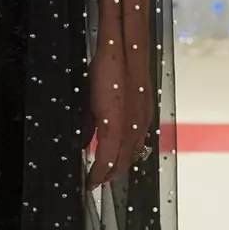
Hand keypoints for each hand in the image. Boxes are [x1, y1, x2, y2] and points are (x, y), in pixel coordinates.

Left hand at [86, 39, 152, 190]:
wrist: (131, 44)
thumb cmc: (106, 67)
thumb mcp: (89, 98)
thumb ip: (86, 124)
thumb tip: (82, 144)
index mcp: (115, 125)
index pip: (108, 161)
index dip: (98, 176)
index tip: (88, 185)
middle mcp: (133, 125)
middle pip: (123, 160)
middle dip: (110, 173)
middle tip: (96, 181)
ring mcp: (142, 118)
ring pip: (133, 150)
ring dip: (120, 162)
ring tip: (107, 169)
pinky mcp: (146, 110)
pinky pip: (139, 136)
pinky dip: (129, 147)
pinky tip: (121, 146)